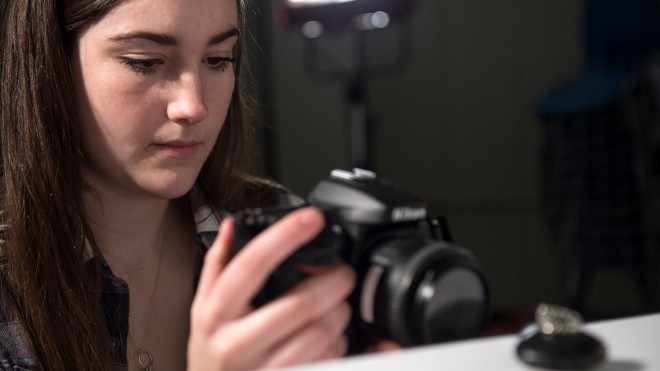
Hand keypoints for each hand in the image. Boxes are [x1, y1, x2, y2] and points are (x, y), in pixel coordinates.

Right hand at [187, 207, 355, 370]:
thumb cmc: (212, 353)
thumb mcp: (203, 309)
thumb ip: (218, 265)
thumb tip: (231, 226)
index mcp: (215, 313)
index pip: (251, 265)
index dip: (285, 236)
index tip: (311, 218)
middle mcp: (235, 343)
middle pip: (299, 304)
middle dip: (333, 282)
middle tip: (343, 273)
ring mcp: (262, 369)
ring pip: (319, 333)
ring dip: (339, 314)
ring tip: (337, 307)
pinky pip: (327, 360)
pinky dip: (338, 343)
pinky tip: (330, 337)